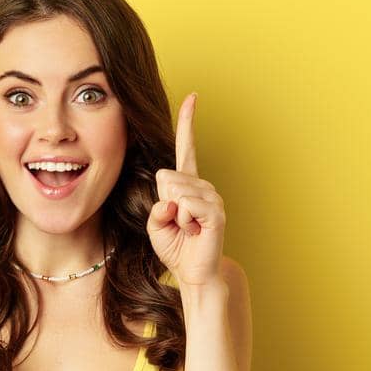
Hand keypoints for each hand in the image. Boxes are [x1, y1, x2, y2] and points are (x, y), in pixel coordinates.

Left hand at [145, 92, 225, 287]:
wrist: (193, 272)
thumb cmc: (176, 247)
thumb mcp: (155, 224)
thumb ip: (156, 207)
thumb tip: (172, 200)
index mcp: (187, 184)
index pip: (186, 148)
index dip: (188, 123)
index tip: (192, 97)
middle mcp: (202, 185)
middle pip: (165, 176)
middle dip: (163, 203)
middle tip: (178, 223)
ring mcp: (211, 197)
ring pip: (174, 191)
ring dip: (173, 216)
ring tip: (187, 229)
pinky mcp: (216, 211)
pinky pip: (186, 204)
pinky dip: (182, 221)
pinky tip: (193, 231)